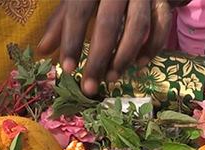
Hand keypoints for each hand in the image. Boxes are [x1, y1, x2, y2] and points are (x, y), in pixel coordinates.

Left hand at [37, 0, 179, 95]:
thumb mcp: (78, 0)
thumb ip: (60, 22)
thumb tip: (42, 50)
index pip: (78, 12)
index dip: (72, 41)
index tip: (68, 69)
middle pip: (108, 24)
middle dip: (98, 59)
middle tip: (89, 87)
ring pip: (137, 26)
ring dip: (124, 57)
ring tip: (111, 78)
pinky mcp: (162, 0)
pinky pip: (161, 25)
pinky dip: (153, 46)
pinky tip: (140, 64)